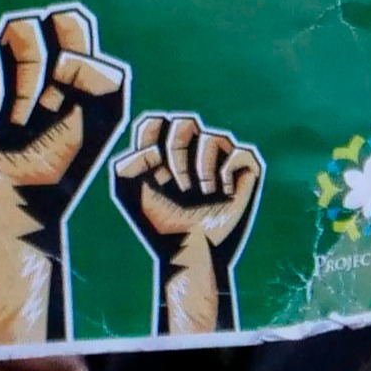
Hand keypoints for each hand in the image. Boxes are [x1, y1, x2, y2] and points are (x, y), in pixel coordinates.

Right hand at [0, 5, 130, 344]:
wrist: (16, 210)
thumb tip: (62, 58)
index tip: (68, 91)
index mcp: (51, 62)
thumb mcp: (103, 118)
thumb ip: (104, 73)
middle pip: (20, 26)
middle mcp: (9, 65)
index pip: (63, 19)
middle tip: (33, 117)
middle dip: (32, 74)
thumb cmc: (59, 167)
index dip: (68, 48)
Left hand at [109, 113, 264, 334]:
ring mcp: (219, 158)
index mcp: (163, 151)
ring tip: (200, 194)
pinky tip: (223, 193)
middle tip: (175, 184)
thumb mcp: (128, 192)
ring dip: (202, 170)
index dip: (152, 137)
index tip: (152, 168)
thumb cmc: (158, 224)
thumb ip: (125, 161)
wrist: (187, 249)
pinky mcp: (244, 170)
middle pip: (186, 122)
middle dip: (177, 153)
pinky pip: (239, 152)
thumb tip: (155, 150)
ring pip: (213, 136)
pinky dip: (227, 174)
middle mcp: (192, 150)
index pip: (156, 122)